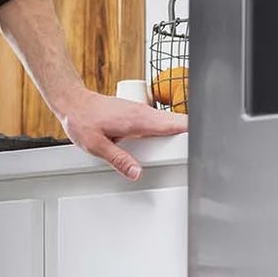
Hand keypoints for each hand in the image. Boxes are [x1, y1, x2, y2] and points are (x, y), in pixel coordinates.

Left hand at [58, 91, 188, 181]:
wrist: (74, 103)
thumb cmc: (83, 120)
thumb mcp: (97, 146)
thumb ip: (119, 160)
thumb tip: (136, 173)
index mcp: (139, 120)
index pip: (176, 124)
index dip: (194, 132)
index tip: (202, 145)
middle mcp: (144, 113)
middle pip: (179, 123)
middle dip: (192, 135)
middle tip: (196, 154)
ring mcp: (143, 112)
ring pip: (170, 123)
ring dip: (179, 134)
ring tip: (185, 150)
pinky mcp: (139, 114)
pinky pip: (160, 123)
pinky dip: (167, 131)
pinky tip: (165, 143)